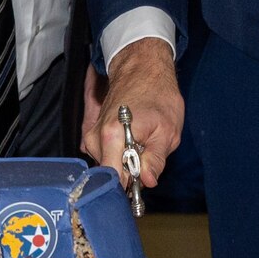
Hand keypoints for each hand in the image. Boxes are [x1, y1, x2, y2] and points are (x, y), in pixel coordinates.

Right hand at [81, 38, 182, 189]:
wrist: (143, 69)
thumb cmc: (158, 96)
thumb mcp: (167, 132)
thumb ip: (155, 160)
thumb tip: (147, 181)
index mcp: (112, 136)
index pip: (111, 178)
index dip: (127, 188)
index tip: (140, 188)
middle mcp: (96, 137)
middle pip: (109, 173)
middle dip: (129, 174)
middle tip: (147, 159)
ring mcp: (92, 135)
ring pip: (108, 165)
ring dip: (125, 162)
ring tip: (141, 145)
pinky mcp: (92, 133)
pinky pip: (105, 155)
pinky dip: (119, 153)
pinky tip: (131, 140)